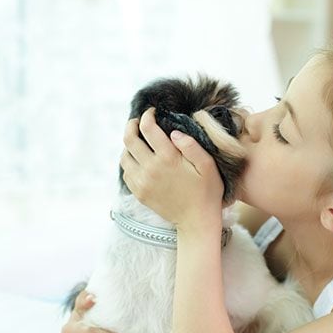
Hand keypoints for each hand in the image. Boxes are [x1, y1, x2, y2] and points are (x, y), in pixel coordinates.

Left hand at [120, 107, 223, 230]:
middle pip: (129, 139)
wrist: (197, 221)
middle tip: (137, 121)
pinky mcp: (139, 193)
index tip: (152, 112)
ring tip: (138, 142)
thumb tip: (173, 132)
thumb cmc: (207, 192)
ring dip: (129, 145)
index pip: (148, 128)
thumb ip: (191, 146)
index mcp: (168, 158)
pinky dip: (129, 163)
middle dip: (132, 125)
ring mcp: (142, 182)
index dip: (147, 116)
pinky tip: (139, 161)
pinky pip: (126, 172)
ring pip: (124, 156)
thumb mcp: (208, 166)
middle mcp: (150, 168)